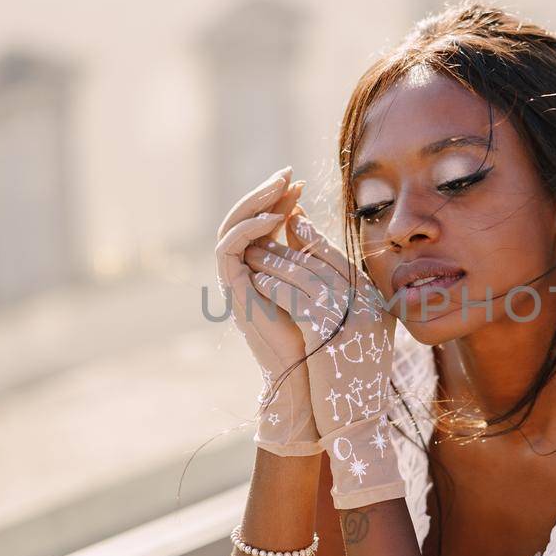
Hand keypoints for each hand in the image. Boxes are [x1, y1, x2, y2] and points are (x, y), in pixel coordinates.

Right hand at [214, 167, 321, 457]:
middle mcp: (247, 271)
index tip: (300, 183)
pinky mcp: (232, 292)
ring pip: (232, 228)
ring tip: (279, 189)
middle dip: (264, 194)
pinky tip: (270, 219)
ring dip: (254, 204)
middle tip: (287, 175)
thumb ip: (316, 255)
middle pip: (244, 219)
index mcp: (267, 268)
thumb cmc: (325, 338)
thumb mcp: (327, 285)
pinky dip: (247, 230)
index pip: (264, 222)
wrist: (311, 379)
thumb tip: (311, 218)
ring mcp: (237, 282)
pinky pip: (228, 250)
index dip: (279, 199)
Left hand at [244, 207, 405, 509]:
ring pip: (304, 274)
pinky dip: (273, 286)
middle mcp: (368, 302)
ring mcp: (350, 313)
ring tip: (253, 254)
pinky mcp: (328, 329)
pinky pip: (294, 296)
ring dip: (274, 261)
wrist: (357, 423)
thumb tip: (320, 270)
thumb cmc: (352, 382)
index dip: (313, 239)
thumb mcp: (358, 336)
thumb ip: (347, 302)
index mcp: (376, 301)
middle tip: (263, 235)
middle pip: (320, 260)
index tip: (291, 226)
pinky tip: (257, 282)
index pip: (339, 258)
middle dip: (288, 246)